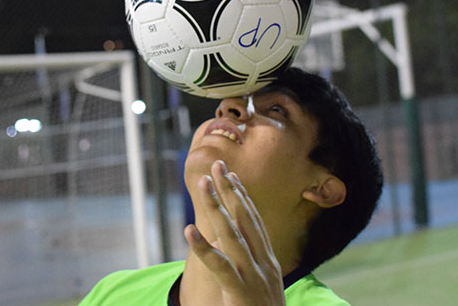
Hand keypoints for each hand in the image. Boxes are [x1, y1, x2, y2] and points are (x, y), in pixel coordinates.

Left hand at [184, 160, 284, 305]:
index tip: (231, 175)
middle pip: (244, 219)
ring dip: (216, 207)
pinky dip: (203, 247)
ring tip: (202, 185)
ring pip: (231, 235)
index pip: (254, 221)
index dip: (242, 196)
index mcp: (268, 262)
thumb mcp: (258, 289)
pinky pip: (219, 267)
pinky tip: (188, 231)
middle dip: (230, 190)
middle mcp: (263, 264)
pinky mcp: (240, 292)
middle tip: (217, 165)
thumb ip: (245, 268)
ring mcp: (253, 277)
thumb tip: (225, 249)